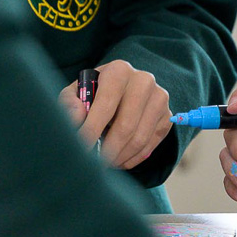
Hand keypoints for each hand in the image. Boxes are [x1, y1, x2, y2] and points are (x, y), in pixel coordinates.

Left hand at [58, 60, 172, 169]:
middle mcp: (144, 80)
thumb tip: (78, 117)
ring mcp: (160, 98)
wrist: (122, 90)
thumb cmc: (94, 94)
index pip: (106, 105)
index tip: (79, 149)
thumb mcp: (76, 94)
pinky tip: (118, 160)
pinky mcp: (167, 115)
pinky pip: (150, 145)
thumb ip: (69, 104)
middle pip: (126, 126)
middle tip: (93, 165)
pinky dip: (132, 159)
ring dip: (119, 158)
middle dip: (107, 151)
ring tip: (104, 164)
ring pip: (139, 139)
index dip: (91, 130)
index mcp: (119, 71)